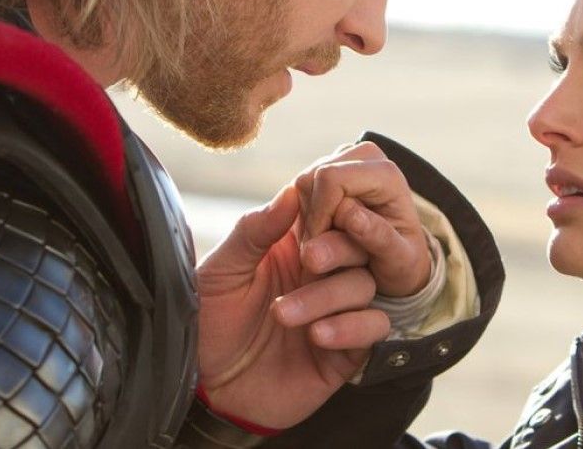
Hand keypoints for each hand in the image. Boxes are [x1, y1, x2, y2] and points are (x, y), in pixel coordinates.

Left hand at [196, 186, 391, 428]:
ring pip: (363, 284)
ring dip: (328, 296)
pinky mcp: (346, 348)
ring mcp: (336, 310)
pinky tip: (317, 337)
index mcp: (292, 246)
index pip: (331, 212)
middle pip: (358, 243)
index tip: (321, 209)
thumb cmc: (209, 325)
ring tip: (284, 315)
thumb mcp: (222, 272)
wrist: (209, 390)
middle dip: (338, 248)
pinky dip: (351, 328)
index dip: (332, 207)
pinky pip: (373, 326)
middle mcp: (320, 274)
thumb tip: (291, 192)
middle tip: (307, 261)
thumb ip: (254, 231)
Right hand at [295, 142, 431, 297]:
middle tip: (326, 254)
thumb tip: (339, 225)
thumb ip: (369, 242)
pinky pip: (298, 191)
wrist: (398, 256)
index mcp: (386, 173)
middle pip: (311, 180)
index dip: (318, 217)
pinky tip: (325, 235)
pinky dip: (305, 217)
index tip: (321, 253)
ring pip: (301, 185)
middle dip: (311, 221)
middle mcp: (365, 156)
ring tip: (329, 247)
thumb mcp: (395, 260)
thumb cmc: (400, 260)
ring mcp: (345, 159)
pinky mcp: (329, 167)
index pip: (330, 179)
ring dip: (307, 221)